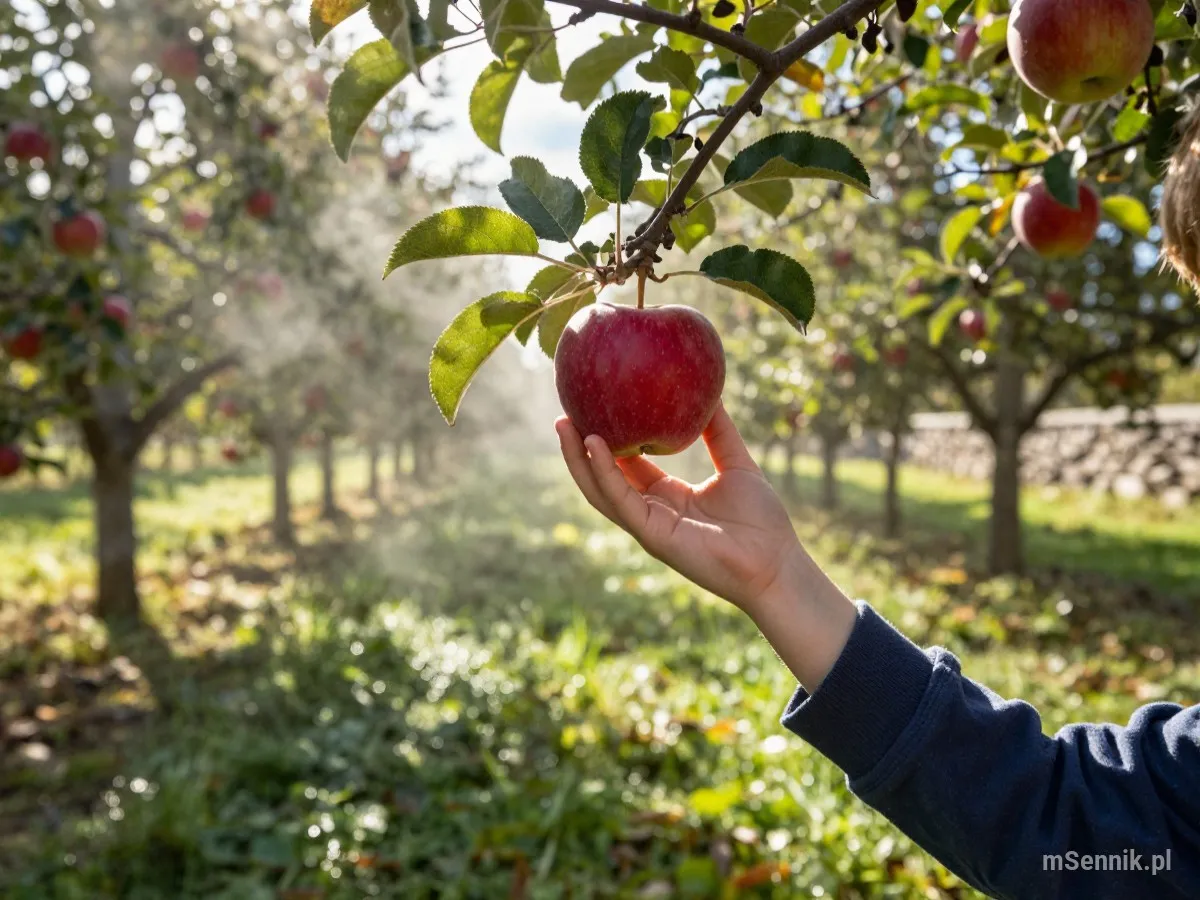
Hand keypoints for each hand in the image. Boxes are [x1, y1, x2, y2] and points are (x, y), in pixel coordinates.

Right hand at [557, 403, 799, 612]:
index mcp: (667, 496)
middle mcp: (651, 511)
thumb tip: (709, 391)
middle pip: (602, 477)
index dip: (607, 438)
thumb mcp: (737, 464)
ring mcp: (648, 525)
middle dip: (579, 448)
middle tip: (564, 412)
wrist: (777, 563)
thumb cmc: (762, 521)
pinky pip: (621, 500)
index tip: (594, 406)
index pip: (626, 465)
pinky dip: (605, 472)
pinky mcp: (652, 535)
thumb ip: (719, 432)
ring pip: (600, 490)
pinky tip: (595, 444)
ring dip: (578, 459)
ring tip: (563, 424)